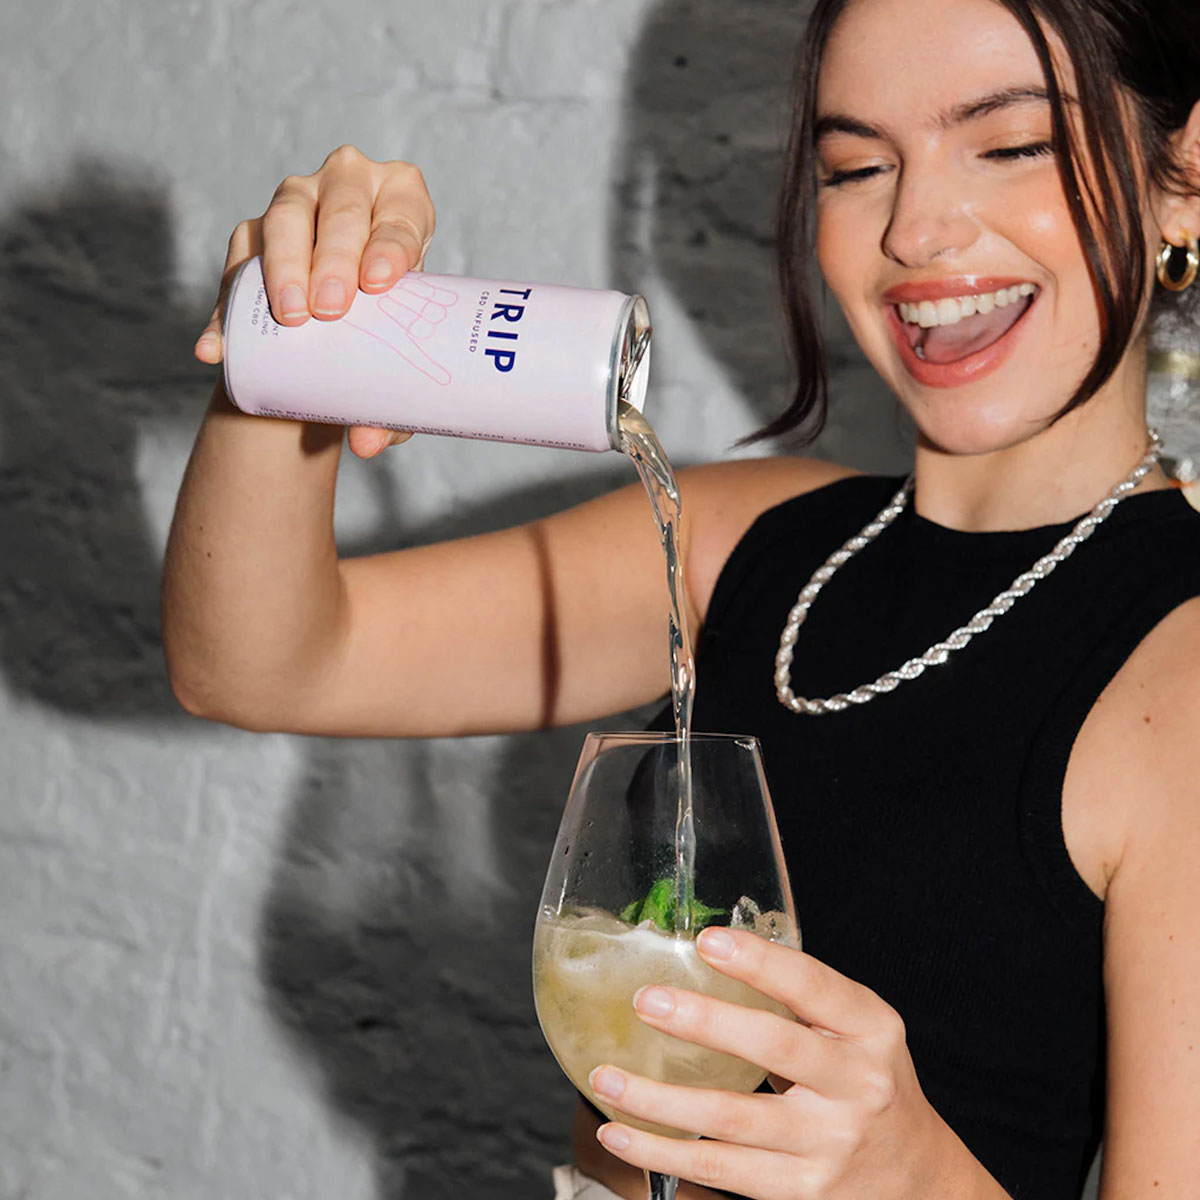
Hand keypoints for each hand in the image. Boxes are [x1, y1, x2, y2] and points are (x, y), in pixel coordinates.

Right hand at [194, 144, 436, 457]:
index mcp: (402, 202)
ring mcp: (298, 202)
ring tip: (290, 317)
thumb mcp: (399, 359)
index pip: (401, 214)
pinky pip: (236, 265)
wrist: (338, 336)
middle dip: (334, 257)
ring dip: (284, 266)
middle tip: (330, 310)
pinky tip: (219, 345)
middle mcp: (350, 186)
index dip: (391, 243)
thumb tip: (369, 443)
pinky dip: (226, 310)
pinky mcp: (251, 232)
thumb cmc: (388, 332)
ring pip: (286, 218)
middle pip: (342, 208)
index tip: (379, 283)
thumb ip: (392, 405)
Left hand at [588, 928, 970, 1198]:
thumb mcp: (857, 1030)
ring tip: (607, 1077)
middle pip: (773, 1048)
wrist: (917, 1175)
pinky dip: (662, 1153)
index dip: (761, 961)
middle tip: (647, 1001)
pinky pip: (721, 1171)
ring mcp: (828, 1144)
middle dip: (703, 1022)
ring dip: (659, 1099)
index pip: (814, 986)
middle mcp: (856, 1085)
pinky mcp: (801, 1190)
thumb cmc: (867, 1080)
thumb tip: (706, 952)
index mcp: (870, 1029)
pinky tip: (621, 1134)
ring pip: (732, 1119)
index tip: (708, 941)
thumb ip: (798, 998)